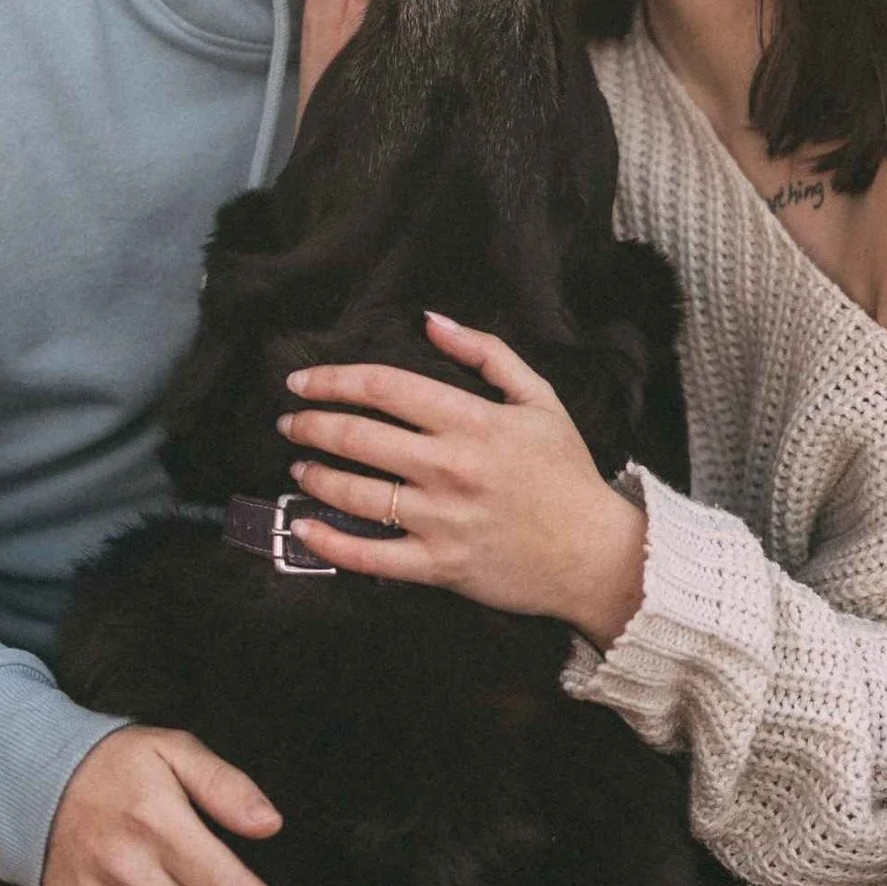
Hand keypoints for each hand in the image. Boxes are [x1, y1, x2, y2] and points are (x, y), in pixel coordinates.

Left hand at [277, 314, 646, 646]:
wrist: (596, 554)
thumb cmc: (567, 475)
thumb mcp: (540, 399)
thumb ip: (486, 353)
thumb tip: (431, 321)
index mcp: (472, 421)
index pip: (385, 388)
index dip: (334, 379)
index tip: (303, 380)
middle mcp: (450, 466)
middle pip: (359, 436)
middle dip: (312, 424)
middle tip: (290, 422)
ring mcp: (442, 518)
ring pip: (356, 493)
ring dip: (315, 477)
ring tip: (298, 469)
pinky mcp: (439, 564)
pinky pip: (371, 556)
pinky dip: (331, 543)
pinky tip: (305, 530)